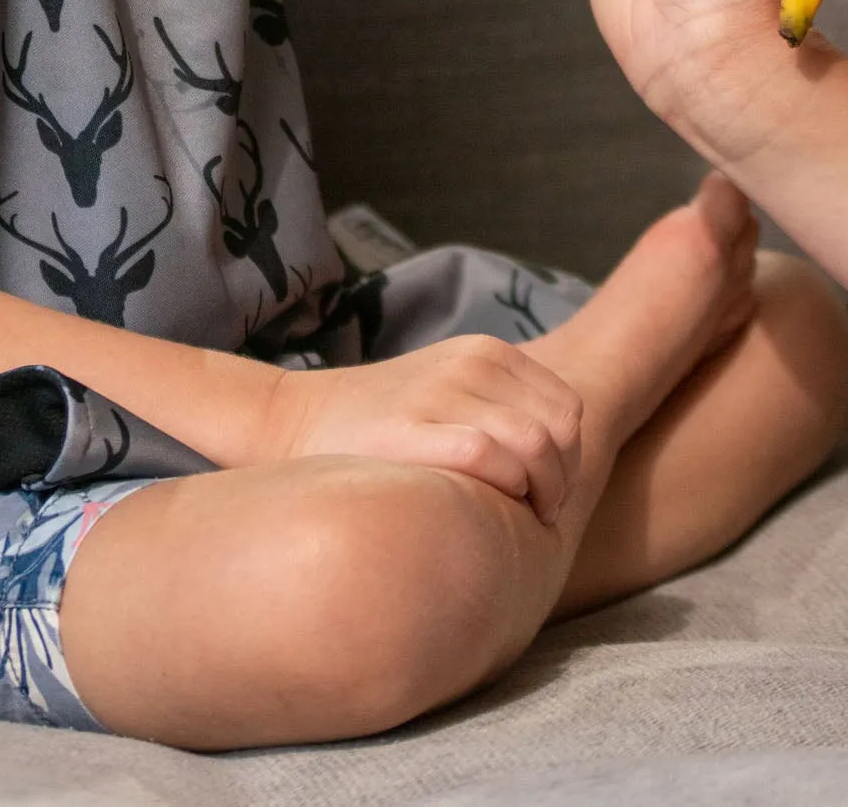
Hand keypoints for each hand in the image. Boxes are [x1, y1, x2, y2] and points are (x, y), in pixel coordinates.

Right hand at [260, 335, 582, 523]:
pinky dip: (504, 490)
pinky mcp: (411, 429)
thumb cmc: (388, 426)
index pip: (568, 408)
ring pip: (535, 447)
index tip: (544, 491)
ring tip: (516, 520)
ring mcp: (439, 393)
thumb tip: (568, 456)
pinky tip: (485, 513)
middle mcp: (469, 364)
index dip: (570, 458)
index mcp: (486, 351)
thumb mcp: (454, 391)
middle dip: (560, 482)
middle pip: (560, 432)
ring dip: (539, 495)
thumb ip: (506, 408)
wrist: (302, 423)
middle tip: (536, 513)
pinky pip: (490, 458)